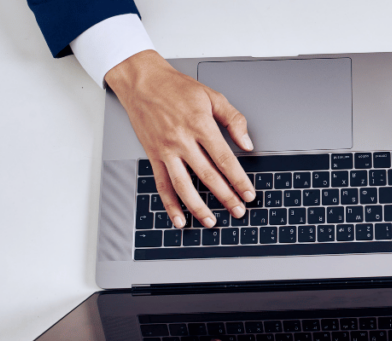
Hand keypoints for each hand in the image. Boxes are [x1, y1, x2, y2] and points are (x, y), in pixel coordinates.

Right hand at [105, 50, 255, 227]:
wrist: (142, 81)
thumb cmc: (177, 87)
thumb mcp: (212, 96)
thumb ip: (233, 120)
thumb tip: (247, 143)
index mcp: (201, 125)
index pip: (225, 159)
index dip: (239, 179)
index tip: (249, 194)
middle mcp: (183, 140)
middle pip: (208, 175)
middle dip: (225, 196)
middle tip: (238, 212)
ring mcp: (166, 150)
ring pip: (184, 185)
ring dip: (198, 207)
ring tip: (211, 221)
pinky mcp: (153, 155)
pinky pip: (162, 184)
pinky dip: (170, 204)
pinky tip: (179, 217)